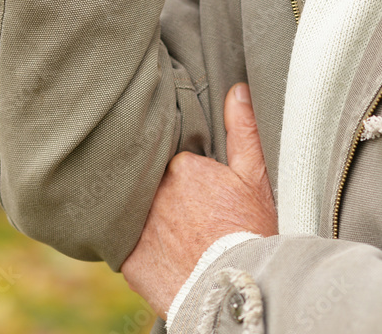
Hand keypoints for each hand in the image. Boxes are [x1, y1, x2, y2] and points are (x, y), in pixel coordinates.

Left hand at [120, 84, 277, 318]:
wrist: (237, 291)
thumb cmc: (251, 232)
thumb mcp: (254, 176)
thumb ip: (242, 129)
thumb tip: (237, 89)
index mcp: (182, 165)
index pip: (174, 160)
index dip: (186, 173)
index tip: (199, 190)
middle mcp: (154, 190)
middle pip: (154, 184)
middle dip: (163, 192)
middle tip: (187, 215)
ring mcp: (139, 225)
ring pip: (137, 211)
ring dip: (147, 217)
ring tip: (173, 235)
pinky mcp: (130, 261)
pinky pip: (127, 247)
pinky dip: (140, 249)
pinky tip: (158, 256)